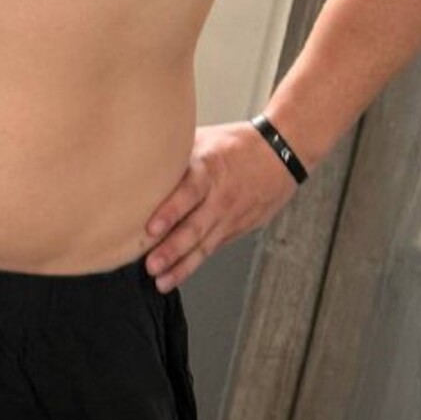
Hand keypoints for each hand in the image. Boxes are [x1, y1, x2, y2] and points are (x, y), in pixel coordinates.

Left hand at [143, 122, 302, 291]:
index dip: (171, 211)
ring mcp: (230, 215)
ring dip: (182, 265)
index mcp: (210, 168)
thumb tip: (138, 154)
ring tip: (161, 281)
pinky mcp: (237, 228)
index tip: (151, 228)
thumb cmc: (236, 143)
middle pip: (195, 226)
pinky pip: (213, 248)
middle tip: (151, 265)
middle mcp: (221, 196)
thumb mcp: (204, 138)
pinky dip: (195, 263)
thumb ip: (176, 152)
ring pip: (204, 245)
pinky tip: (177, 275)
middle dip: (172, 249)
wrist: (282, 153)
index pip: (189, 192)